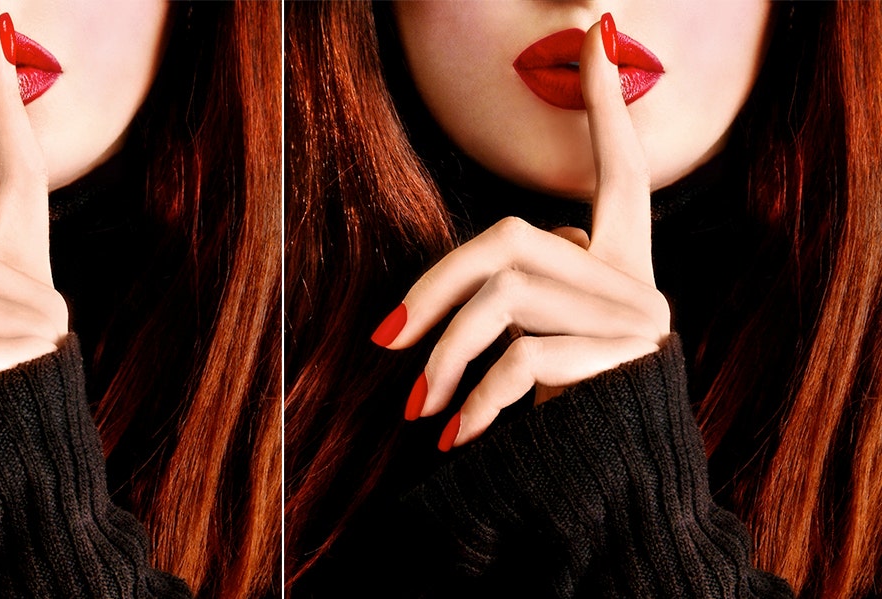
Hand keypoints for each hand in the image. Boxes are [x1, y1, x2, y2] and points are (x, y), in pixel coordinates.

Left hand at [372, 16, 670, 450]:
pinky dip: (476, 400)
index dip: (607, 106)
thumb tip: (400, 327)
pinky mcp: (617, 365)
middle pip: (510, 241)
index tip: (598, 31)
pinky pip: (523, 360)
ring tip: (418, 403)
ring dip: (446, 355)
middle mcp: (636, 280)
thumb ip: (504, 297)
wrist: (620, 482)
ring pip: (507, 298)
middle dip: (434, 287)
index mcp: (622, 259)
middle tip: (385, 341)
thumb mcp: (536, 342)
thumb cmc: (564, 403)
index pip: (621, 172)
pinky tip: (450, 434)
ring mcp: (632, 322)